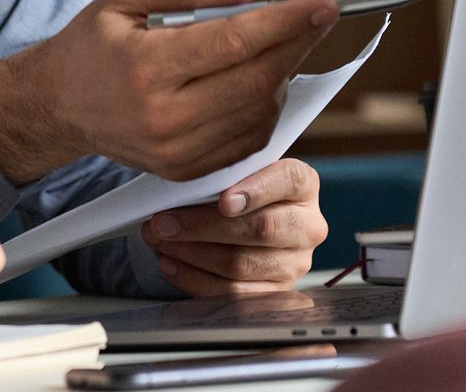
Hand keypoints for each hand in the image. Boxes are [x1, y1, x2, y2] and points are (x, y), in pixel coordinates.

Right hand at [0, 0, 337, 182]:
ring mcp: (175, 150)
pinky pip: (249, 139)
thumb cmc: (95, 41)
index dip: (287, 22)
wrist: (58, 104)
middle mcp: (162, 116)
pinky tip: (255, 79)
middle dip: (298, 45)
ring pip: (260, 112)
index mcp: (145, 66)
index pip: (234, 42)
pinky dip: (265, 106)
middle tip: (319, 16)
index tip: (328, 3)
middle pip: (257, 81)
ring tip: (276, 43)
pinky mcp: (185, 170)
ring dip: (282, 74)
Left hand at [141, 159, 327, 295]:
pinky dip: (194, 278)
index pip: (289, 180)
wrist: (248, 220)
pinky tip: (169, 263)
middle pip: (260, 229)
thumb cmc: (235, 189)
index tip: (224, 201)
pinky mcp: (276, 292)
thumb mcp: (235, 172)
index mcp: (303, 185)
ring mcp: (295, 263)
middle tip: (163, 221)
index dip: (256, 190)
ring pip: (240, 263)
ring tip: (157, 239)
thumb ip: (220, 172)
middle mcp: (307, 225)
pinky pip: (232, 293)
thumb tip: (178, 182)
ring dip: (190, 252)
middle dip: (203, 226)